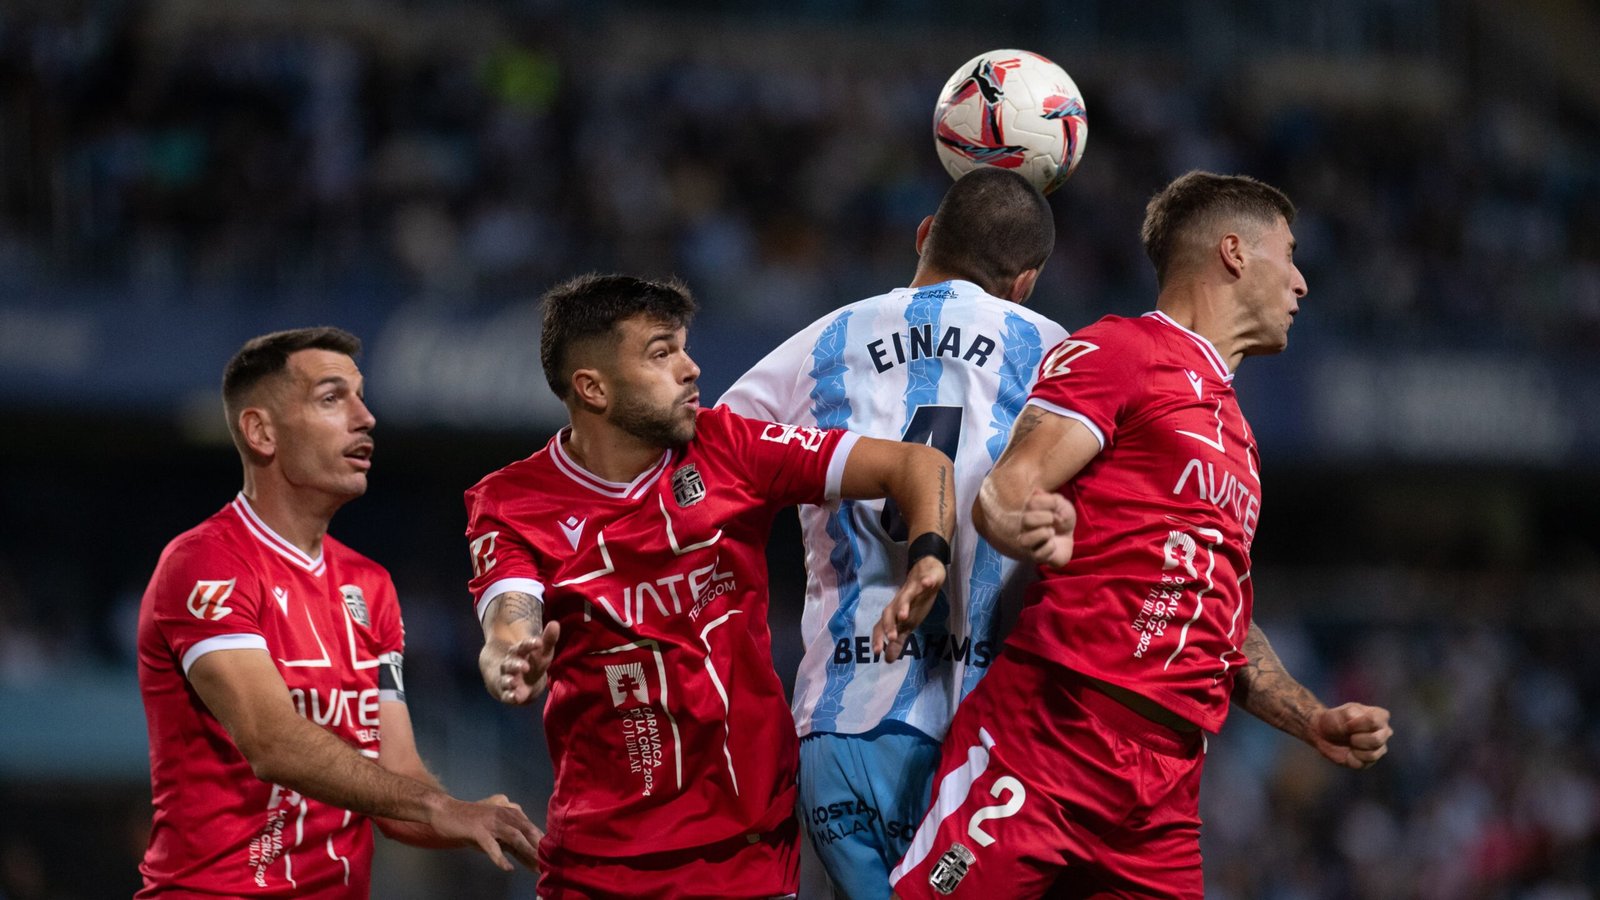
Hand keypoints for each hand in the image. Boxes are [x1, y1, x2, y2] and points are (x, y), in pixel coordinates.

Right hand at [425, 793, 542, 871]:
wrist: (445, 811)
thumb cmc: (470, 821)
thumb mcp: (493, 828)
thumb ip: (510, 838)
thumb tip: (527, 855)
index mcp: (509, 810)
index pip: (529, 827)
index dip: (540, 842)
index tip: (551, 856)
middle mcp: (503, 812)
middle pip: (526, 830)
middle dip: (539, 847)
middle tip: (549, 862)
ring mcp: (491, 820)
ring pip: (514, 836)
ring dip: (526, 851)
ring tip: (536, 865)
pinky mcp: (478, 829)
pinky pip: (492, 845)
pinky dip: (500, 858)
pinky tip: (507, 868)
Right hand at [491, 622, 559, 704]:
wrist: (520, 682)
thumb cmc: (532, 663)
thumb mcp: (542, 652)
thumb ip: (548, 640)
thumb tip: (555, 623)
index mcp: (518, 653)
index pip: (522, 647)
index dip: (529, 644)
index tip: (539, 642)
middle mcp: (510, 666)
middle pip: (510, 664)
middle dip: (516, 665)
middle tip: (525, 666)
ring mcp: (507, 680)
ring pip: (506, 679)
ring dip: (510, 681)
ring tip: (514, 682)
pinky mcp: (507, 694)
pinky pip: (507, 695)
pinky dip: (510, 697)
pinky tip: (515, 698)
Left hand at [871, 556, 947, 662]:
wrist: (925, 574)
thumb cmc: (914, 602)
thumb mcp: (907, 624)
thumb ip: (898, 641)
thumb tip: (887, 660)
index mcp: (894, 614)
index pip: (881, 626)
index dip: (878, 638)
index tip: (876, 653)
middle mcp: (899, 603)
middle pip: (889, 613)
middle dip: (889, 625)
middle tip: (892, 637)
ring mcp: (911, 591)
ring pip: (904, 598)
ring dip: (903, 607)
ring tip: (904, 616)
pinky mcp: (924, 581)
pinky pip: (925, 582)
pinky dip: (926, 583)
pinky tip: (928, 584)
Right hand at [1020, 489, 1074, 566]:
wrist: (1066, 538)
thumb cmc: (1061, 518)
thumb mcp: (1060, 504)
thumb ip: (1051, 499)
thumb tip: (1038, 492)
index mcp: (1029, 511)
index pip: (1032, 503)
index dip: (1047, 502)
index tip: (1055, 506)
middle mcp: (1025, 527)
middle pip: (1026, 520)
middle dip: (1044, 518)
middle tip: (1052, 519)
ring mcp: (1029, 543)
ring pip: (1025, 540)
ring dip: (1043, 534)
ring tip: (1051, 533)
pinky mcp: (1036, 557)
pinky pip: (1038, 554)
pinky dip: (1049, 548)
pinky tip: (1053, 545)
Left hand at [1309, 703, 1391, 769]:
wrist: (1322, 733)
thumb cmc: (1334, 719)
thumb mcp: (1340, 713)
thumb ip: (1351, 716)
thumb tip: (1364, 724)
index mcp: (1380, 716)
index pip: (1374, 721)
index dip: (1356, 724)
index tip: (1346, 724)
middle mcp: (1384, 732)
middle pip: (1377, 739)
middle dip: (1356, 738)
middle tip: (1348, 734)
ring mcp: (1379, 747)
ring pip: (1373, 754)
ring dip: (1355, 748)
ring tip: (1349, 741)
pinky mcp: (1371, 761)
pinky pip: (1365, 763)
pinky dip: (1352, 758)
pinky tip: (1349, 751)